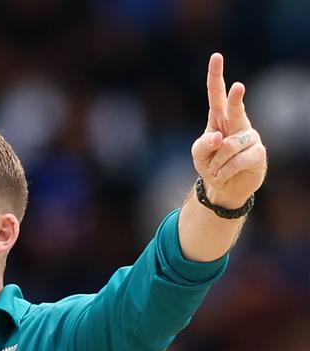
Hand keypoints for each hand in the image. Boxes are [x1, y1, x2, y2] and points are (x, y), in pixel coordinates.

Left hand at [191, 52, 266, 208]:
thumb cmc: (211, 165)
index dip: (216, 76)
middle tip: (238, 87)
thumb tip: (218, 137)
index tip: (216, 57)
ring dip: (217, 163)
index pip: (216, 94)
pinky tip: (224, 175)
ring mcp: (249, 136)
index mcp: (219, 118)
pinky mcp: (258, 152)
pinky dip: (224, 171)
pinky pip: (236, 161)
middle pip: (235, 108)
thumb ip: (203, 145)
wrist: (224, 187)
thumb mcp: (198, 155)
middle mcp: (236, 123)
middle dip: (236, 99)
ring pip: (228, 147)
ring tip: (217, 170)